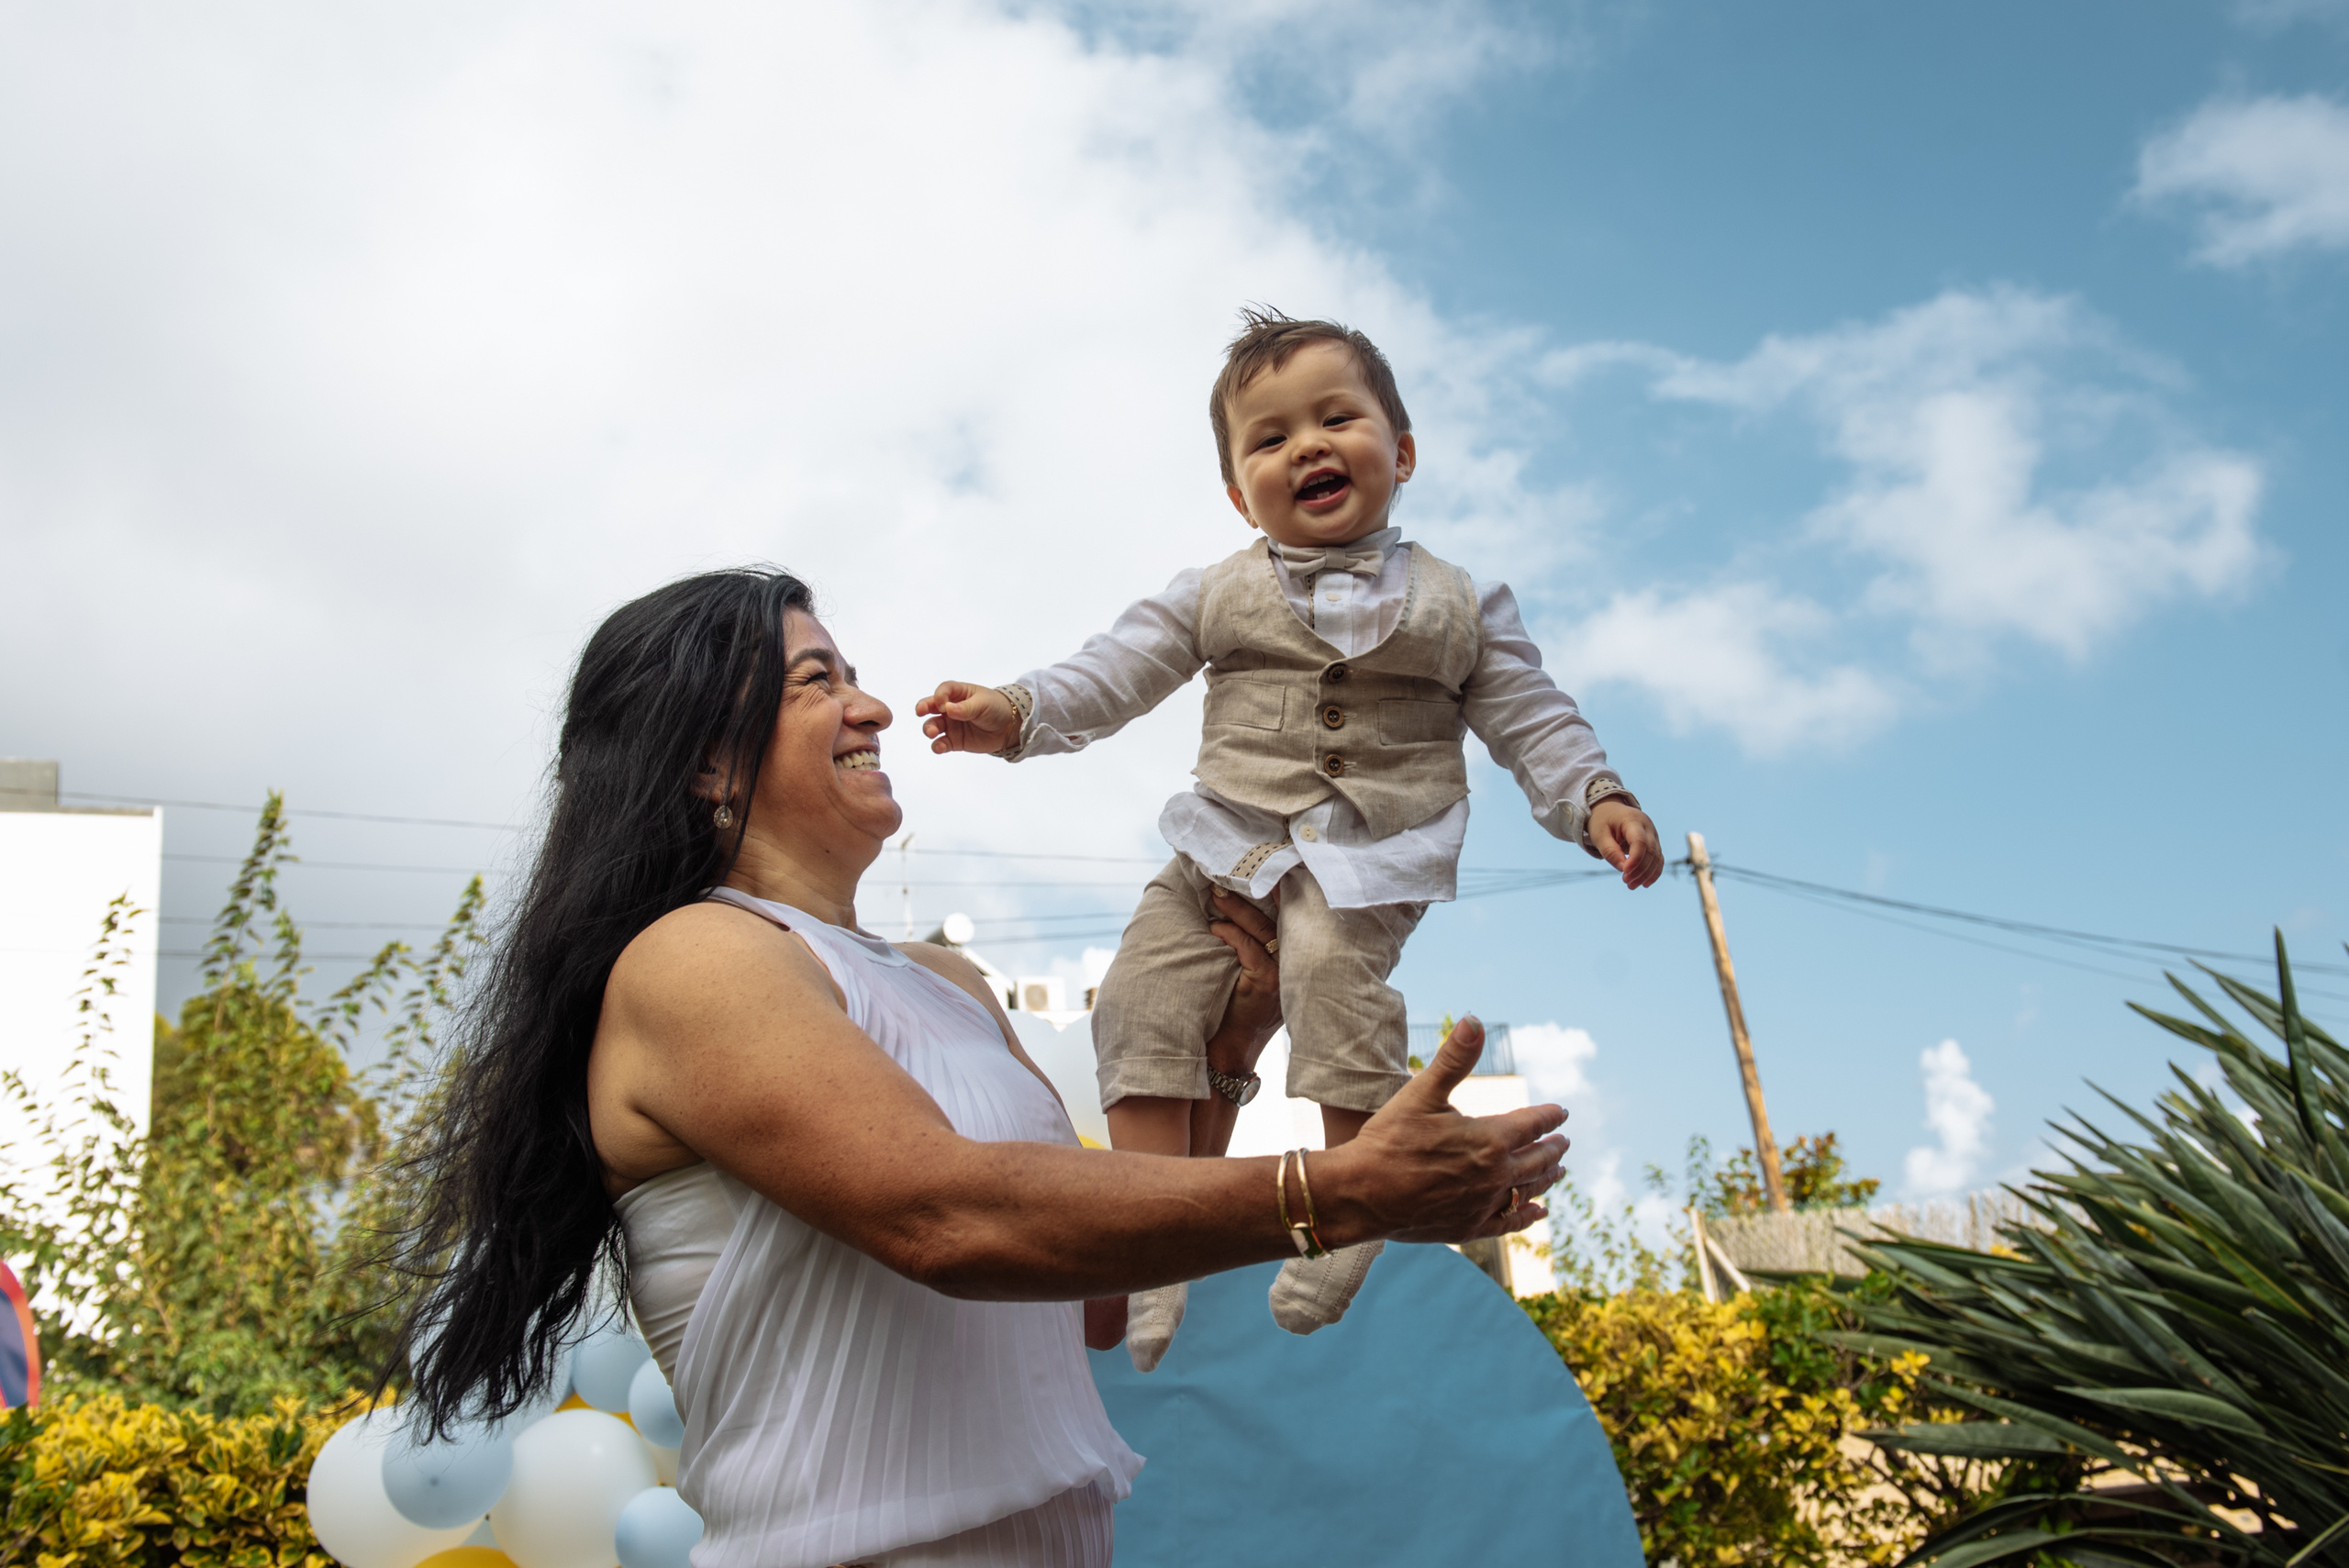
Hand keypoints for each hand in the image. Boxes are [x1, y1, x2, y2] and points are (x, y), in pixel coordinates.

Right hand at [916, 682, 1019, 754]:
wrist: (1010, 727)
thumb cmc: (996, 708)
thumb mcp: (984, 704)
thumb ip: (966, 708)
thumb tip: (947, 709)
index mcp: (959, 693)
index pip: (943, 690)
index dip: (939, 695)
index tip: (943, 704)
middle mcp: (950, 708)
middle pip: (931, 706)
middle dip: (923, 708)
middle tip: (920, 712)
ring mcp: (951, 725)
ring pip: (933, 726)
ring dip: (929, 728)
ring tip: (932, 733)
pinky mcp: (954, 741)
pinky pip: (941, 743)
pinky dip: (937, 745)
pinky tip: (939, 747)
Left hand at [1203, 889, 1280, 1076]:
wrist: (1232, 1048)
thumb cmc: (1235, 1008)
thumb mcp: (1251, 973)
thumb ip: (1254, 946)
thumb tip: (1231, 909)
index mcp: (1292, 958)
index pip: (1288, 917)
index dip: (1274, 893)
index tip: (1255, 870)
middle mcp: (1293, 963)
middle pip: (1274, 918)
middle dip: (1249, 895)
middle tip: (1224, 878)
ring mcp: (1282, 973)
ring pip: (1261, 930)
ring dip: (1236, 910)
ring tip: (1216, 895)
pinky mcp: (1266, 983)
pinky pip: (1248, 949)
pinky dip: (1230, 935)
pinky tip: (1215, 929)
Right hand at [1328, 1017, 1568, 1246]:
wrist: (1362, 1193)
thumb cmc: (1389, 1139)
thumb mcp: (1421, 1092)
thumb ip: (1454, 1058)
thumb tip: (1474, 1020)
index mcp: (1489, 1139)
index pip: (1532, 1124)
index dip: (1549, 1116)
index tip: (1561, 1112)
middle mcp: (1495, 1174)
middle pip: (1538, 1159)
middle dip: (1554, 1148)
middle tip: (1564, 1141)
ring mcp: (1484, 1204)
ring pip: (1528, 1190)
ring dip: (1547, 1179)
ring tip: (1559, 1172)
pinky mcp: (1470, 1227)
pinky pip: (1510, 1222)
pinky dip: (1527, 1215)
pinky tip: (1538, 1212)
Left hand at [1589, 798, 1662, 889]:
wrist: (1609, 810)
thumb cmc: (1602, 822)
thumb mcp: (1599, 835)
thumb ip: (1610, 851)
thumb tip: (1623, 869)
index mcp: (1632, 820)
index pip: (1639, 842)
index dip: (1635, 859)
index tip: (1624, 872)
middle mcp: (1647, 826)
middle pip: (1650, 851)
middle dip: (1640, 870)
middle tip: (1626, 882)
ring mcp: (1653, 834)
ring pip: (1656, 857)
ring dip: (1646, 874)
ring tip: (1631, 885)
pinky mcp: (1654, 842)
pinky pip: (1658, 859)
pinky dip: (1653, 872)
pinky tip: (1644, 884)